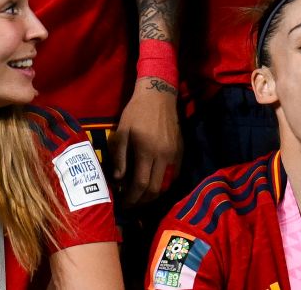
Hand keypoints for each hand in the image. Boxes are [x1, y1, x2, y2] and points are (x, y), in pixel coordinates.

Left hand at [109, 77, 182, 204]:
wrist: (159, 96)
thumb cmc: (136, 113)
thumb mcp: (122, 132)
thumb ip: (120, 157)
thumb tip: (119, 180)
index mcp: (147, 151)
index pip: (141, 184)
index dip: (131, 198)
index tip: (123, 204)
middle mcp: (164, 156)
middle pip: (155, 190)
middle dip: (142, 201)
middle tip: (131, 204)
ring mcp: (175, 155)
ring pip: (167, 185)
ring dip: (154, 195)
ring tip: (141, 197)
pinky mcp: (181, 152)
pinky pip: (174, 176)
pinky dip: (164, 185)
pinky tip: (153, 184)